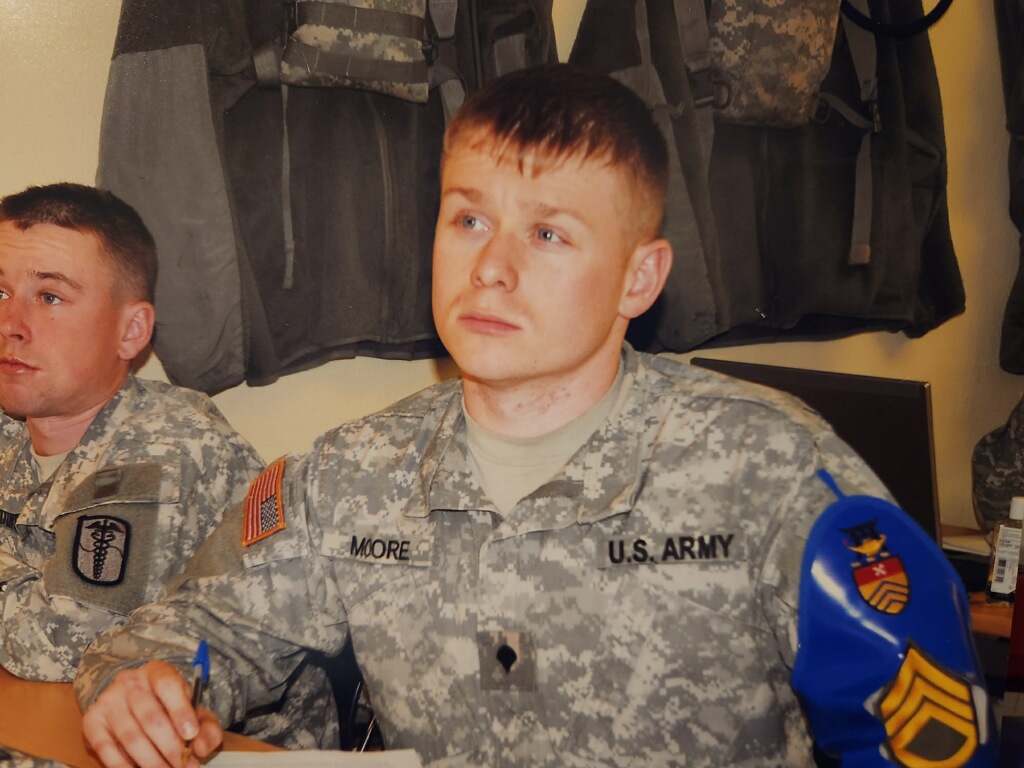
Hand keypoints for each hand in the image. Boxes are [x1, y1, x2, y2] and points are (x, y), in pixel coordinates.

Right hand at [81, 660, 223, 767]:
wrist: (131, 699)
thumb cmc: (170, 706)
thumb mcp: (194, 710)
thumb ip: (206, 727)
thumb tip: (202, 746)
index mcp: (158, 672)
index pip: (168, 686)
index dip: (181, 711)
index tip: (191, 735)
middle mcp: (130, 682)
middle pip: (150, 717)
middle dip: (170, 747)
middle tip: (183, 766)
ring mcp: (109, 701)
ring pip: (131, 736)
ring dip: (151, 761)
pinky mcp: (92, 721)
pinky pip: (106, 749)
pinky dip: (124, 766)